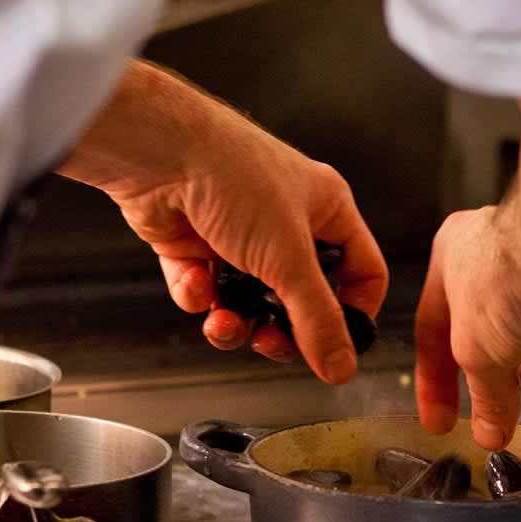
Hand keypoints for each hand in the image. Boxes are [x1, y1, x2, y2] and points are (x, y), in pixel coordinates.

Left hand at [113, 156, 384, 383]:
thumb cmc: (234, 177)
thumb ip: (318, 319)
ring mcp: (238, 235)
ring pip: (249, 303)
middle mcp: (285, 223)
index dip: (353, 314)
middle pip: (300, 299)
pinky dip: (198, 295)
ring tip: (222, 322)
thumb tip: (343, 367)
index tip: (335, 346)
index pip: (360, 273)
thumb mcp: (289, 258)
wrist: (160, 153)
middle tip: (268, 341)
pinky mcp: (194, 244)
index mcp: (325, 210)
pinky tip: (193, 282)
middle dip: (282, 329)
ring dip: (235, 321)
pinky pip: (205, 291)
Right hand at [414, 205, 520, 450]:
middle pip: (500, 339)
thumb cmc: (510, 276)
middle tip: (506, 412)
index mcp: (454, 260)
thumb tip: (490, 432)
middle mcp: (504, 262)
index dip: (437, 382)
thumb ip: (484, 399)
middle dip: (508, 376)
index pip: (436, 331)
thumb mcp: (477, 353)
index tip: (441, 420)